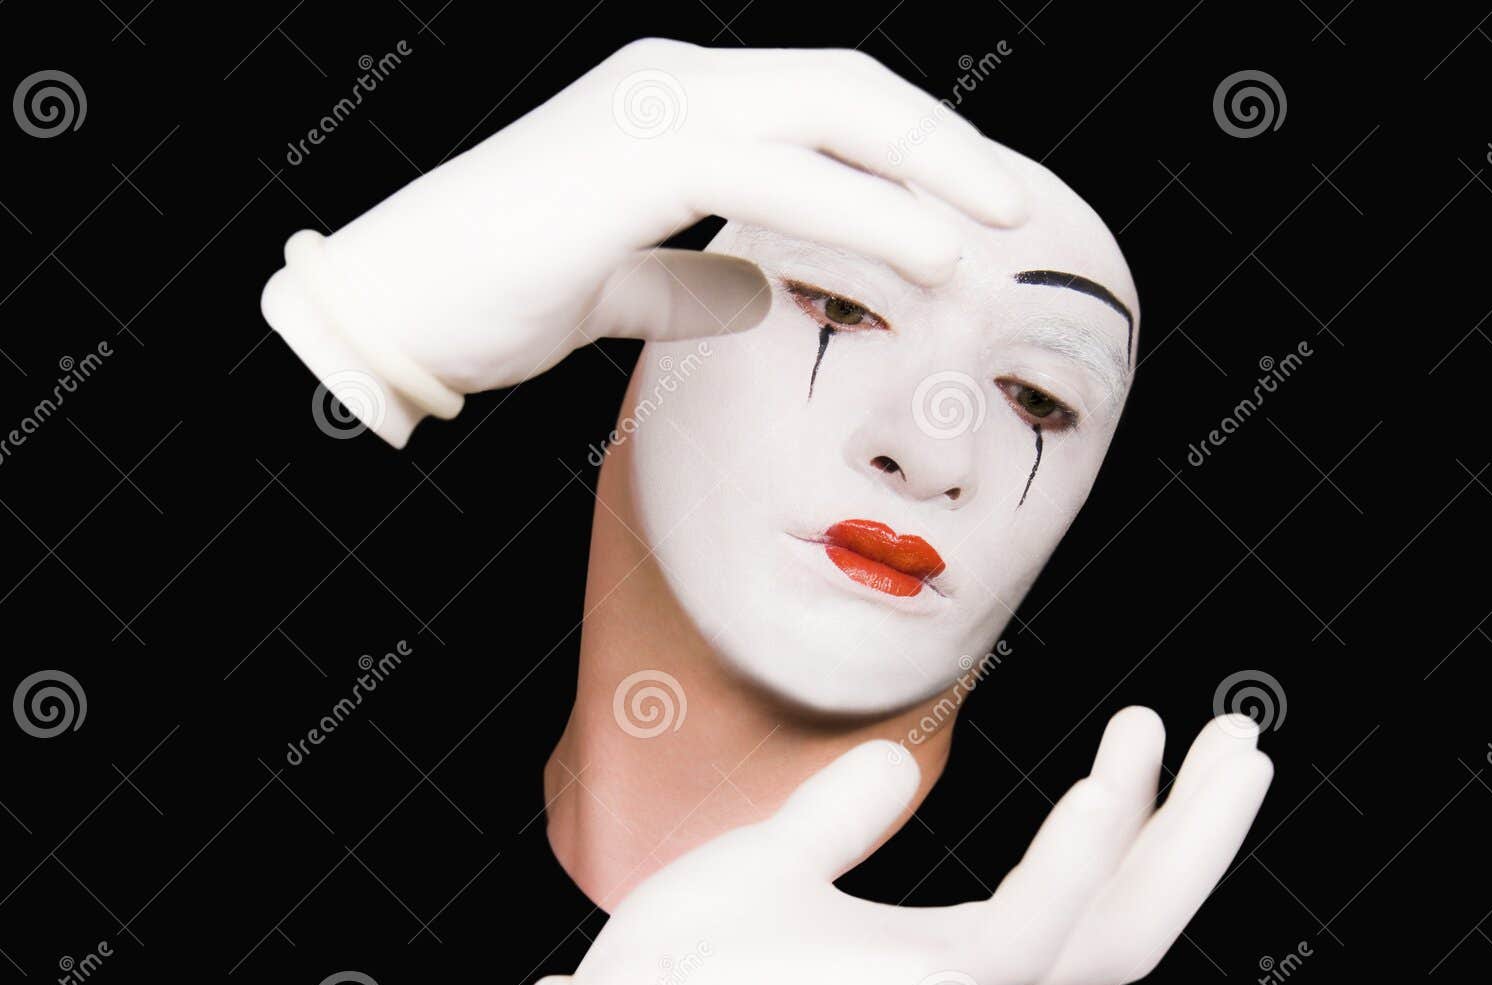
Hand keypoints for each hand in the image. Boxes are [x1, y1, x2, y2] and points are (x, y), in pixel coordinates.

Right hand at [261, 38, 1027, 445]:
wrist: (395, 305)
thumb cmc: (493, 290)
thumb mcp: (618, 282)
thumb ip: (688, 278)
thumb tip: (758, 287)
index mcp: (673, 105)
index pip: (817, 105)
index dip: (898, 148)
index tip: (959, 204)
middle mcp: (674, 84)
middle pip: (845, 89)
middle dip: (938, 142)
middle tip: (1009, 204)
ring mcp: (655, 109)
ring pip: (830, 114)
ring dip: (926, 168)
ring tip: (994, 228)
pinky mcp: (636, 157)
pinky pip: (780, 173)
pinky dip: (867, 209)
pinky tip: (927, 253)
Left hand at [526, 708, 1272, 984]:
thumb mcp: (768, 870)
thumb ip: (836, 821)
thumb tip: (889, 763)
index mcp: (948, 966)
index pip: (1080, 899)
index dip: (1134, 823)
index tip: (1150, 732)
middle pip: (1133, 923)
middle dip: (1199, 837)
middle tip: (1244, 739)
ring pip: (1122, 936)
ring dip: (1186, 839)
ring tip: (1232, 743)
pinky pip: (1038, 930)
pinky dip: (1084, 852)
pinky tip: (1111, 777)